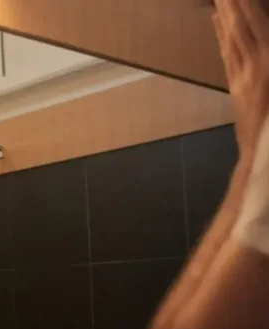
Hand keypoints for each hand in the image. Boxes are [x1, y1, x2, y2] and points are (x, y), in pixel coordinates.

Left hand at [214, 0, 268, 164]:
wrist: (265, 159)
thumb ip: (267, 56)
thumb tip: (264, 45)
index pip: (256, 23)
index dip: (247, 4)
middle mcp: (252, 67)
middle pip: (239, 27)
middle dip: (233, 3)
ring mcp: (241, 79)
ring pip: (231, 40)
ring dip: (225, 16)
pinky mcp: (235, 90)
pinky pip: (228, 56)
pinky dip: (223, 37)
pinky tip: (218, 25)